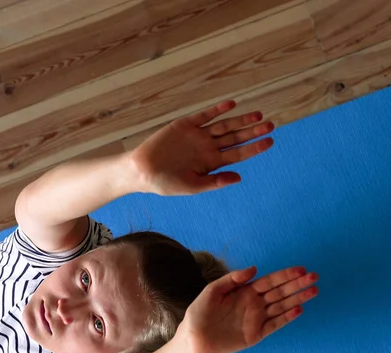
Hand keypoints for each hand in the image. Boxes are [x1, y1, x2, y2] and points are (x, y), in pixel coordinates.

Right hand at [130, 100, 274, 194]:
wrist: (142, 171)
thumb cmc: (166, 183)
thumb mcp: (192, 186)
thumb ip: (215, 182)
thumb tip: (239, 177)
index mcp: (211, 163)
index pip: (237, 154)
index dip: (254, 148)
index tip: (269, 142)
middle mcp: (207, 148)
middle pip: (235, 137)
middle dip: (252, 131)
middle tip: (271, 125)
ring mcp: (197, 135)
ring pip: (224, 125)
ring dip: (240, 120)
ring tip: (257, 114)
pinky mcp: (185, 125)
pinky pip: (204, 116)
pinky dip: (217, 110)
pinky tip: (231, 105)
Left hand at [177, 266, 318, 352]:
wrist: (193, 340)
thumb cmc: (199, 314)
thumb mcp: (212, 291)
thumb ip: (232, 279)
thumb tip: (254, 268)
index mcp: (244, 292)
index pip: (269, 281)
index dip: (285, 275)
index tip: (301, 269)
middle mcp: (253, 304)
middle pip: (279, 292)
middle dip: (297, 285)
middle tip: (314, 277)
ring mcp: (256, 319)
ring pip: (281, 307)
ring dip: (297, 299)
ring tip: (313, 291)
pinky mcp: (256, 334)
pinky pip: (275, 325)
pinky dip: (287, 318)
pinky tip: (299, 310)